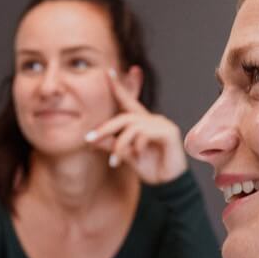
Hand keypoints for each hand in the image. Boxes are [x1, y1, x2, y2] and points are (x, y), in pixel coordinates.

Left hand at [85, 68, 188, 183]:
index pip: (128, 102)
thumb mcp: (125, 155)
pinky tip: (137, 156)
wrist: (167, 185)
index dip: (118, 87)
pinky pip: (144, 133)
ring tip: (115, 160)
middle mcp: (153, 120)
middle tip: (89, 139)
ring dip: (119, 143)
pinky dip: (136, 146)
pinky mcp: (169, 133)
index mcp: (143, 123)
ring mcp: (163, 124)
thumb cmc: (150, 168)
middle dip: (105, 128)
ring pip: (132, 126)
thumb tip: (91, 138)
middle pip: (124, 117)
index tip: (107, 72)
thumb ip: (111, 144)